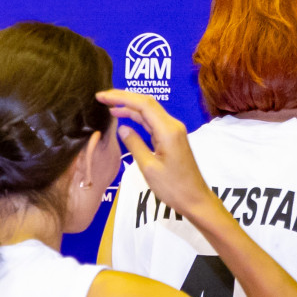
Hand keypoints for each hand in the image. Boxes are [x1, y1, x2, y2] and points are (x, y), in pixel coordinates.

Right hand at [96, 90, 213, 218]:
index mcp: (168, 130)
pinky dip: (138, 118)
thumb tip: (122, 128)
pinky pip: (153, 122)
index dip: (121, 97)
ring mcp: (174, 132)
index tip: (102, 96)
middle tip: (102, 97)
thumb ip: (134, 144)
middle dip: (124, 98)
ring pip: (149, 112)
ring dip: (130, 107)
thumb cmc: (173, 187)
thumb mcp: (148, 167)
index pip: (143, 104)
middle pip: (146, 103)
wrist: (195, 199)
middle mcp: (172, 126)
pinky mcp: (172, 138)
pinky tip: (125, 118)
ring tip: (109, 107)